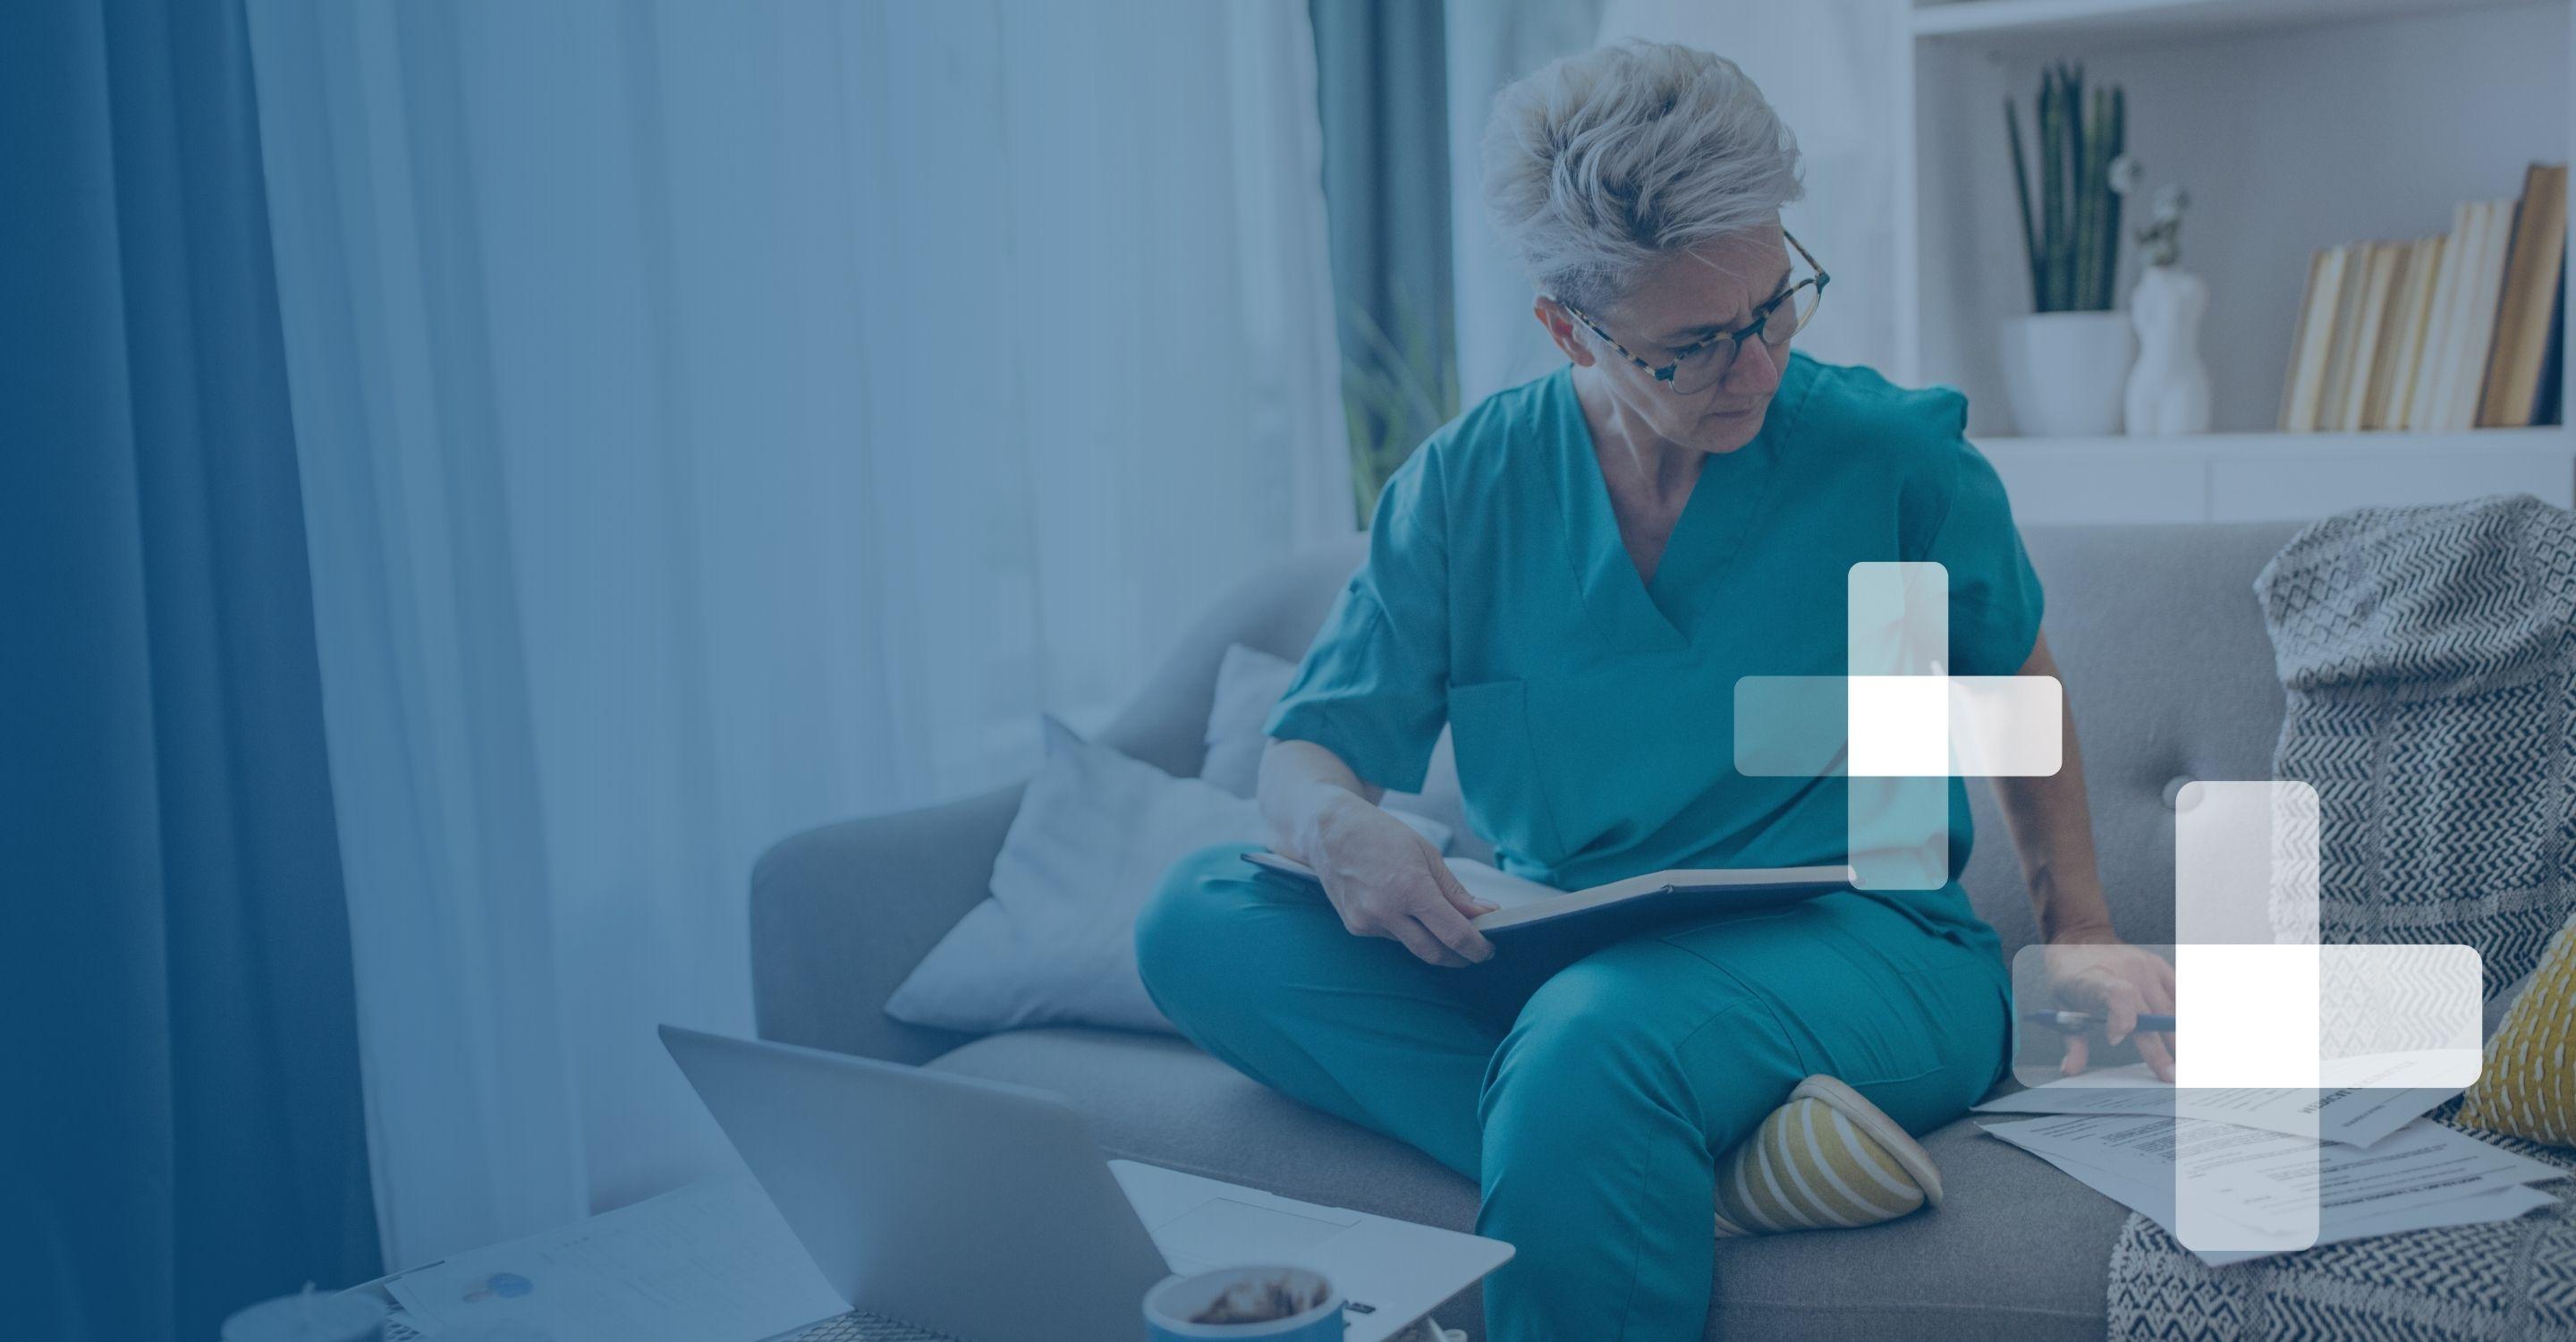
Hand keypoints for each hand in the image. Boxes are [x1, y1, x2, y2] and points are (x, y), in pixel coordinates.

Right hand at [1307, 796, 1496, 966]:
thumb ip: (1455, 891)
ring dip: (1431, 941)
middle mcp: (1386, 911)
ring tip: (1440, 922)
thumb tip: (1486, 913)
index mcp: (1411, 889)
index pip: (1454, 934)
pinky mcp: (1355, 927)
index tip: (1488, 950)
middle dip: (1459, 957)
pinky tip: (1402, 909)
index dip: (1476, 948)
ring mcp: (1367, 922)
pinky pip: (1391, 937)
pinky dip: (1405, 930)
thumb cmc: (1382, 835)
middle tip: (1474, 951)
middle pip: (1434, 952)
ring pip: (1412, 945)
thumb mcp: (1427, 854)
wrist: (1330, 831)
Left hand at [2041, 929, 2176, 1081]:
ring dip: (2178, 1037)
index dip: (2121, 1018)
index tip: (2115, 1039)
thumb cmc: (2070, 976)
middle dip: (2162, 1049)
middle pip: (2150, 1014)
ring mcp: (2144, 967)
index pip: (2117, 995)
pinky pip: (2178, 993)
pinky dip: (2183, 1013)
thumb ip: (2072, 1040)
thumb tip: (2070, 1071)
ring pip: (2169, 1008)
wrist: (2080, 938)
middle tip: (2172, 1076)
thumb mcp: (2061, 1006)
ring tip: (2187, 1063)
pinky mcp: (2157, 965)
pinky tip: (2187, 1034)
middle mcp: (2124, 972)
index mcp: (2094, 980)